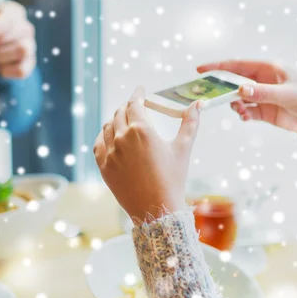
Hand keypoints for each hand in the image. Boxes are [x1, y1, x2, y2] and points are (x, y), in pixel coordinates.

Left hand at [94, 87, 201, 222]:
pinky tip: (109, 136)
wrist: (156, 209)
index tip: (140, 88)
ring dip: (115, 119)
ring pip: (107, 126)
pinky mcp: (103, 166)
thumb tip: (198, 104)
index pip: (135, 103)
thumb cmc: (173, 179)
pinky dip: (103, 136)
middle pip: (120, 113)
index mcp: (141, 130)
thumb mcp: (183, 149)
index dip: (137, 93)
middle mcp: (122, 138)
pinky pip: (98, 144)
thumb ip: (190, 123)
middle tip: (133, 104)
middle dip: (127, 106)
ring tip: (122, 119)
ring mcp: (110, 152)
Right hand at [198, 60, 296, 136]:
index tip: (201, 69)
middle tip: (208, 94)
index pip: (238, 65)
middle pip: (235, 81)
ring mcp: (263, 97)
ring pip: (239, 98)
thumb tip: (241, 90)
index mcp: (268, 69)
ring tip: (239, 110)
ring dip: (234, 104)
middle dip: (222, 88)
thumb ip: (263, 93)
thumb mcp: (288, 94)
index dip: (219, 66)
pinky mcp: (265, 112)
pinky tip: (246, 117)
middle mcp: (263, 81)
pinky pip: (247, 112)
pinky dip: (243, 114)